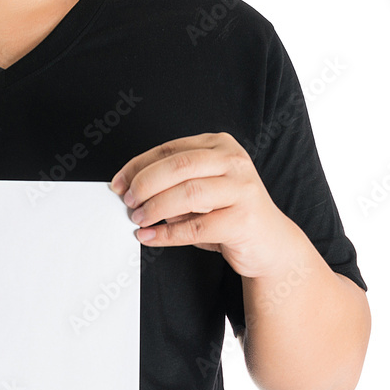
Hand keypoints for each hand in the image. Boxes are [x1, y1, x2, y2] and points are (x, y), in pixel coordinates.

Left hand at [109, 132, 297, 278]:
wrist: (270, 243)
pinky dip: (167, 234)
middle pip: (179, 166)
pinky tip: (150, 237)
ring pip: (188, 193)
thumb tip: (131, 189)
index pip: (170, 149)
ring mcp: (241, 189)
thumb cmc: (229, 214)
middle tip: (129, 202)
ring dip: (156, 208)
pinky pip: (196, 227)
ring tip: (139, 220)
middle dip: (146, 184)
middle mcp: (233, 162)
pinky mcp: (242, 220)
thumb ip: (172, 185)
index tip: (118, 183)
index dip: (139, 166)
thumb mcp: (200, 191)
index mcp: (219, 146)